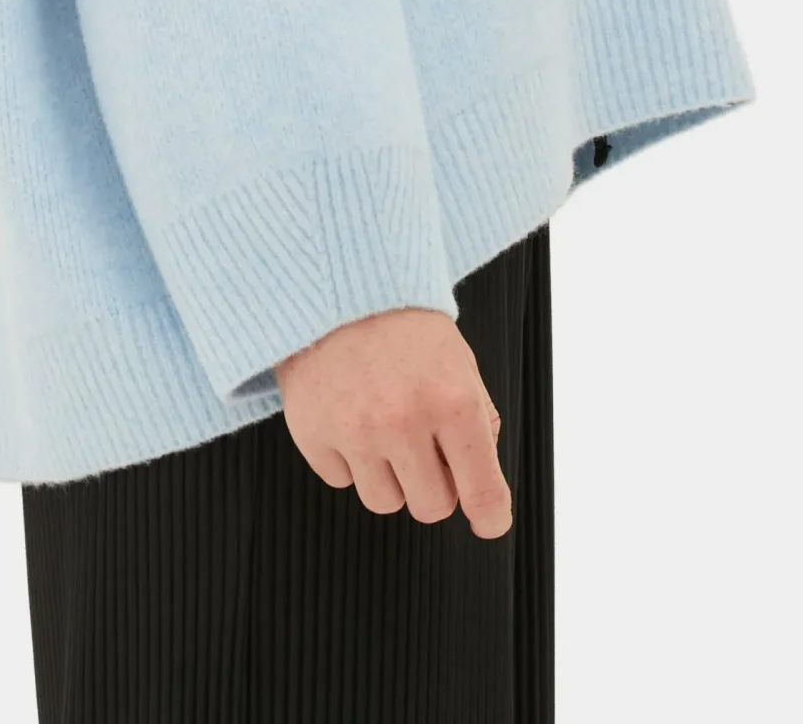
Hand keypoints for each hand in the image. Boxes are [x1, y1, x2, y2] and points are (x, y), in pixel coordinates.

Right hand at [272, 306, 511, 537]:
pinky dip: (347, 457)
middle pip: (431, 507)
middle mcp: (403, 422)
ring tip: (382, 426)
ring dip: (389, 475)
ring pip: (384, 501)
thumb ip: (477, 419)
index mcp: (452, 402)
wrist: (335, 281)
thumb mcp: (458, 359)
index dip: (490, 515)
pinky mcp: (312, 433)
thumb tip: (479, 480)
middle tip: (424, 449)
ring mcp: (354, 431)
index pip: (482, 491)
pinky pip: (340, 479)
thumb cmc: (403, 321)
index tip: (489, 521)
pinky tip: (349, 415)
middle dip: (434, 485)